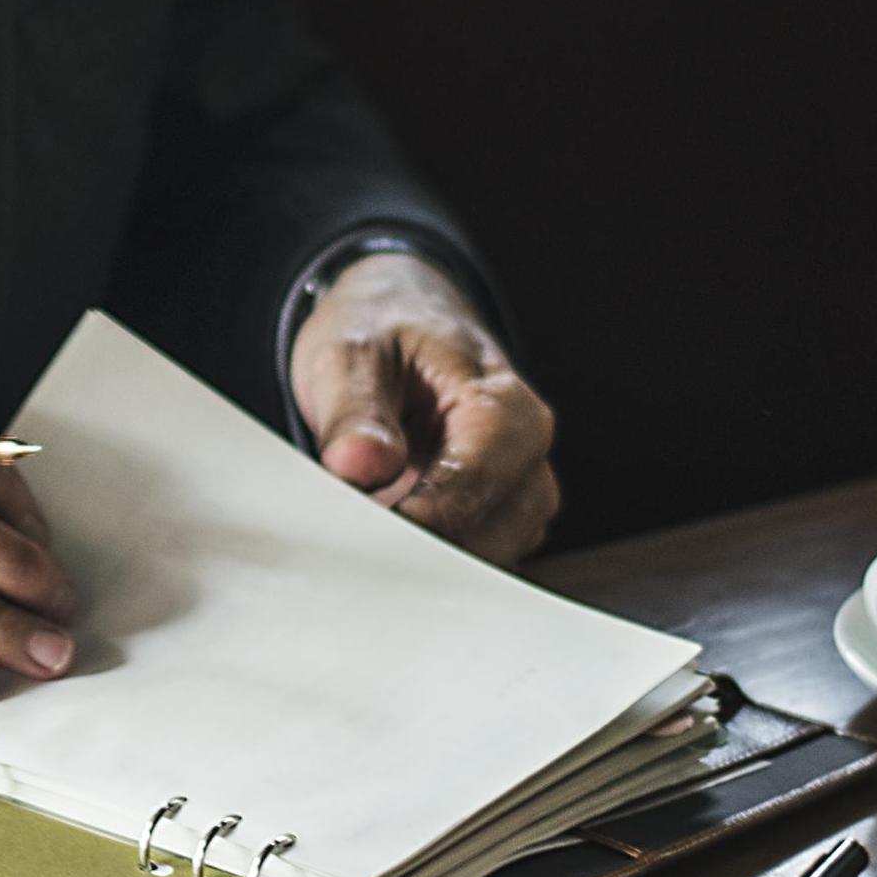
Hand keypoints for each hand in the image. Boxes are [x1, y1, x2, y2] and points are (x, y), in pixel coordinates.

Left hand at [290, 253, 558, 564]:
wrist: (400, 315)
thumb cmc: (383, 332)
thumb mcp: (350, 353)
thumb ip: (355, 411)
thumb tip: (359, 466)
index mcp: (504, 405)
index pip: (473, 484)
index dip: (417, 520)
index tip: (361, 537)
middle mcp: (527, 455)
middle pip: (489, 534)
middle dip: (418, 547)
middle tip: (348, 545)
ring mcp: (519, 492)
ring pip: (484, 558)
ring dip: (423, 560)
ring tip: (361, 538)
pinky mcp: (496, 519)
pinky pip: (473, 560)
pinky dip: (428, 561)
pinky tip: (382, 545)